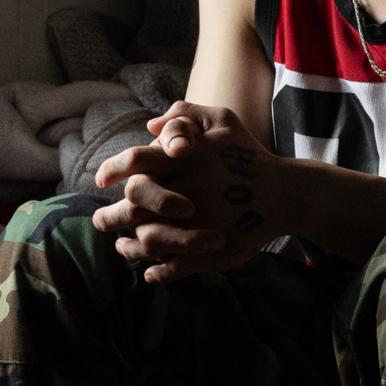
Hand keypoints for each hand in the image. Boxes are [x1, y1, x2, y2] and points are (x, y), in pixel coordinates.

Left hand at [90, 101, 285, 281]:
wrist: (286, 194)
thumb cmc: (248, 155)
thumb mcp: (222, 121)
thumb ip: (185, 116)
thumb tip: (149, 126)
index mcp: (188, 159)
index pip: (138, 160)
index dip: (114, 168)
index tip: (101, 180)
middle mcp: (190, 190)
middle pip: (135, 206)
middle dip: (110, 216)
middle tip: (99, 221)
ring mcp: (200, 223)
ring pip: (149, 239)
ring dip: (129, 246)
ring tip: (121, 245)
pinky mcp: (212, 249)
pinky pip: (175, 263)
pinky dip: (159, 269)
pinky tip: (149, 267)